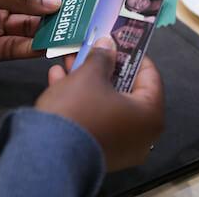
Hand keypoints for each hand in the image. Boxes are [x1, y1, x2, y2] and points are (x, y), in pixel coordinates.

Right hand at [36, 38, 164, 171]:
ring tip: (70, 61)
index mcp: (150, 115)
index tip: (120, 42)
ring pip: (106, 104)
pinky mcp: (98, 152)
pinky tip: (59, 80)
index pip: (150, 76)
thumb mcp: (89, 75)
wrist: (48, 156)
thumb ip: (102, 57)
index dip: (133, 55)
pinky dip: (80, 100)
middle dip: (104, 67)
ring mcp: (120, 146)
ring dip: (87, 81)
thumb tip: (108, 45)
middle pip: (125, 90)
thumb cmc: (78, 113)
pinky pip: (94, 119)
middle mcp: (141, 135)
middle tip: (92, 50)